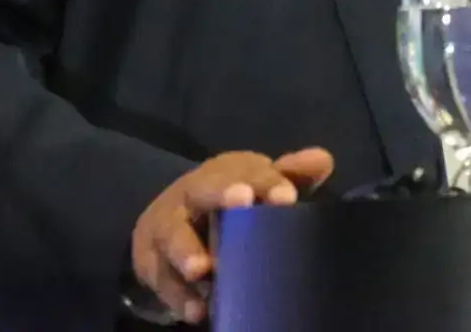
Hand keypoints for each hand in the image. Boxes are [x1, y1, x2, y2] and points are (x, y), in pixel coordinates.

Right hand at [130, 147, 334, 323]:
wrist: (168, 223)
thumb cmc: (227, 204)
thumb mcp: (257, 187)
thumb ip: (289, 177)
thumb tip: (321, 160)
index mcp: (224, 172)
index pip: (248, 170)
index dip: (267, 182)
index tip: (286, 197)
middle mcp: (191, 192)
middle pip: (203, 190)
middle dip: (221, 196)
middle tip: (241, 202)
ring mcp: (166, 225)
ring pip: (173, 235)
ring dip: (188, 253)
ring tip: (204, 271)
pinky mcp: (149, 259)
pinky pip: (160, 277)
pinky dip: (178, 295)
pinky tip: (196, 310)